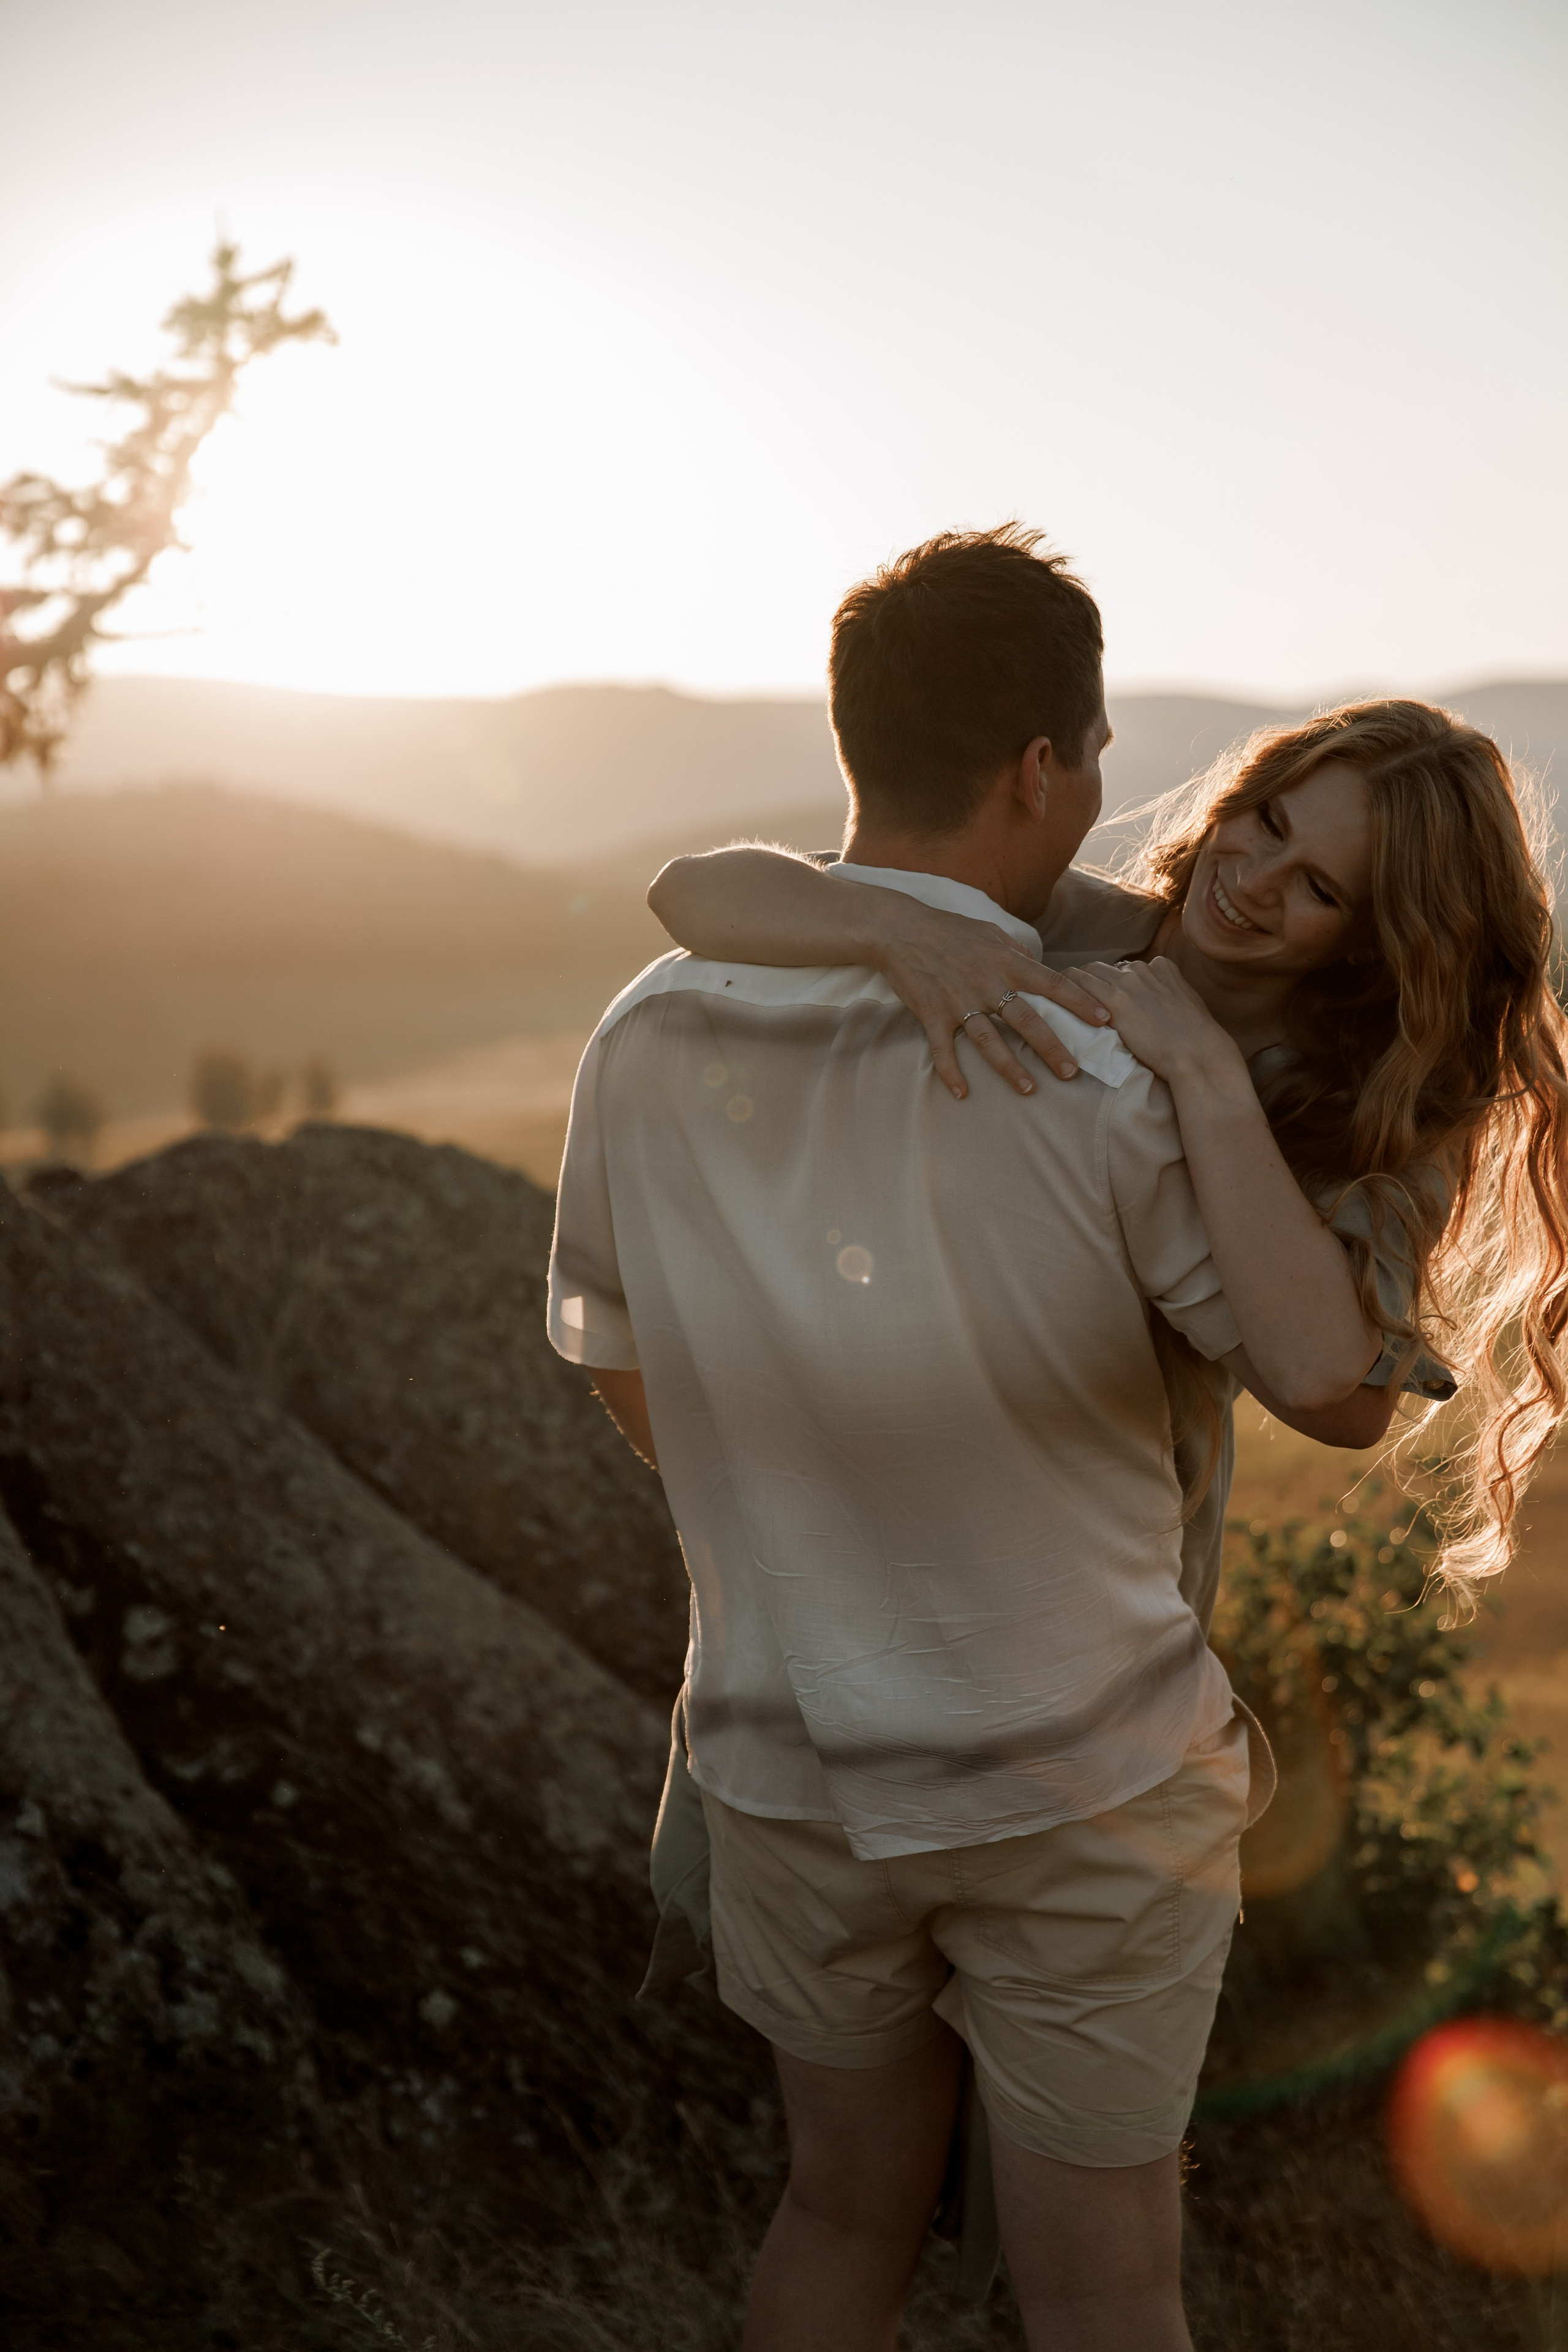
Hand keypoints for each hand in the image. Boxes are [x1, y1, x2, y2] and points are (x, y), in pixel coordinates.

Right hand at [869, 896, 1114, 1095]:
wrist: (901, 930)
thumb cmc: (950, 930)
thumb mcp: (991, 933)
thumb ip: (1018, 953)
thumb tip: (1041, 967)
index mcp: (1006, 962)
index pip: (1051, 983)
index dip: (1079, 1002)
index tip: (1103, 1020)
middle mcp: (987, 983)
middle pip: (1026, 1020)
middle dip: (1052, 1047)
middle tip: (1072, 1072)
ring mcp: (959, 1001)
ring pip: (989, 1040)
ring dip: (1010, 1067)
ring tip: (1029, 1089)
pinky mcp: (932, 1015)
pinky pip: (943, 1049)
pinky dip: (951, 1073)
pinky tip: (962, 1094)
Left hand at [1067, 957, 1245, 1089]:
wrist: (1197, 1053)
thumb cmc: (1197, 1041)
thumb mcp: (1188, 1008)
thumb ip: (1170, 999)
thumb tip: (1159, 1010)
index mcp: (1164, 968)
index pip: (1128, 968)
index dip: (1114, 982)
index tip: (1104, 995)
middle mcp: (1143, 969)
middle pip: (1105, 968)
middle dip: (1090, 981)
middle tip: (1075, 999)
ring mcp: (1128, 982)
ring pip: (1088, 971)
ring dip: (1074, 984)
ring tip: (1059, 999)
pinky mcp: (1114, 999)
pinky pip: (1077, 983)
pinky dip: (1063, 988)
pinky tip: (1052, 998)